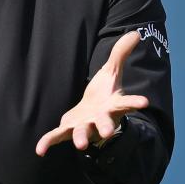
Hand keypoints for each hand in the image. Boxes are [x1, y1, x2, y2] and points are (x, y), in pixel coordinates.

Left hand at [36, 31, 148, 155]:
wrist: (92, 114)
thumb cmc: (104, 93)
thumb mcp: (111, 71)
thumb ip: (121, 53)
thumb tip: (136, 33)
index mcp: (113, 105)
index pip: (126, 103)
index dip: (134, 102)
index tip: (144, 102)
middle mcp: (100, 119)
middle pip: (104, 123)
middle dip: (106, 127)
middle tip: (109, 132)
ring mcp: (84, 126)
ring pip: (83, 133)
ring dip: (82, 138)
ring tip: (81, 144)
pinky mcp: (67, 130)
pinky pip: (56, 137)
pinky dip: (48, 143)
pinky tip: (40, 150)